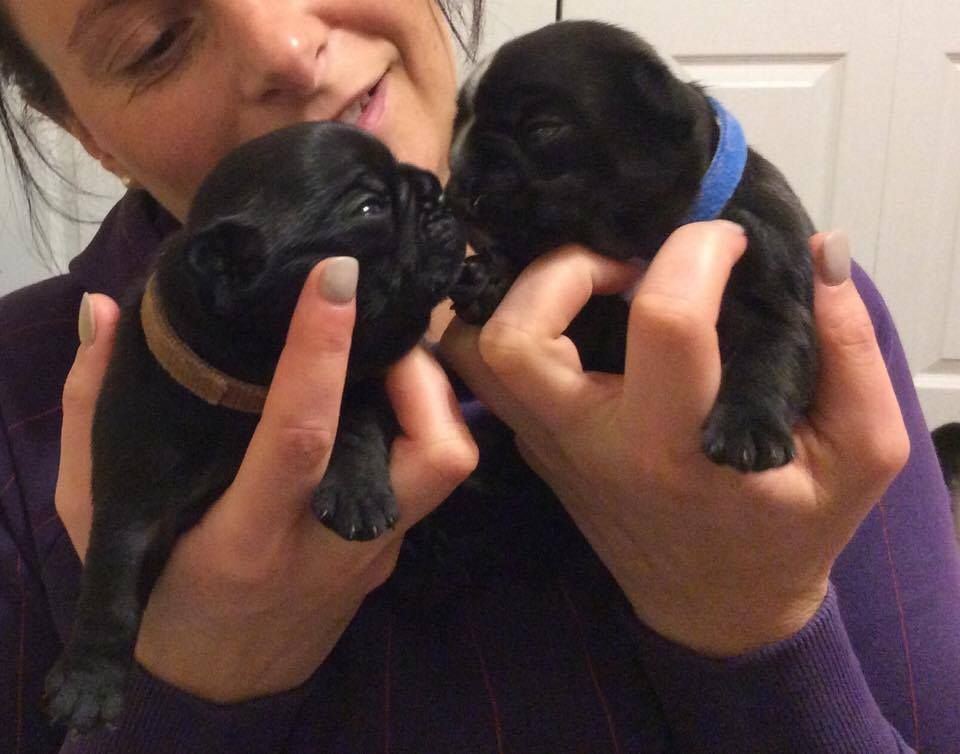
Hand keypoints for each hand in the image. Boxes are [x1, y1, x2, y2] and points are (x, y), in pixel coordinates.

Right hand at [56, 258, 476, 700]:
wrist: (221, 682)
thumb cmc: (156, 591)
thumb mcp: (97, 514)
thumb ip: (93, 412)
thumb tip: (106, 312)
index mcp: (247, 538)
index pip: (302, 438)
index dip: (322, 354)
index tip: (333, 279)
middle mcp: (330, 545)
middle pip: (427, 452)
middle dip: (419, 371)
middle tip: (382, 320)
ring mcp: (375, 552)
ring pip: (447, 461)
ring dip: (431, 394)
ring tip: (385, 351)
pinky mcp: (393, 553)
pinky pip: (427, 475)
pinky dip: (417, 422)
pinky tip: (379, 397)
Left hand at [440, 223, 908, 656]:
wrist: (716, 606)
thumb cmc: (790, 529)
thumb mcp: (861, 454)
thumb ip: (853, 350)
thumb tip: (820, 251)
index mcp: (675, 447)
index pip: (663, 322)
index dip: (698, 253)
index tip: (728, 242)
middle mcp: (591, 444)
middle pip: (514, 337)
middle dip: (565, 269)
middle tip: (626, 263)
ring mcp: (548, 447)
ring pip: (474, 351)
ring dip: (518, 295)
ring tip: (591, 282)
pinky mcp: (535, 446)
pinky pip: (490, 370)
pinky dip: (513, 320)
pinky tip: (573, 310)